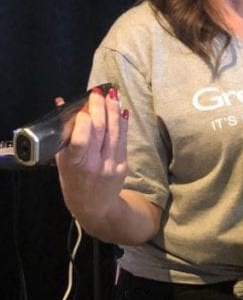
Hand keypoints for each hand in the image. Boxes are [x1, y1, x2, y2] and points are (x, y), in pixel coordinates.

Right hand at [55, 86, 128, 224]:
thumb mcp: (62, 161)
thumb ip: (64, 134)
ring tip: (112, 93)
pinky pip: (123, 139)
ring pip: (114, 132)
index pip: (81, 141)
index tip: (83, 106)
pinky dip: (122, 123)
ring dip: (113, 110)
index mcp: (74, 165)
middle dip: (100, 108)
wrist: (96, 207)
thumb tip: (61, 103)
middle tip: (98, 91)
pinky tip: (121, 109)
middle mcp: (94, 165)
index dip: (84, 121)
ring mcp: (111, 165)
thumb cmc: (73, 182)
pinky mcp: (123, 165)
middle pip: (100, 131)